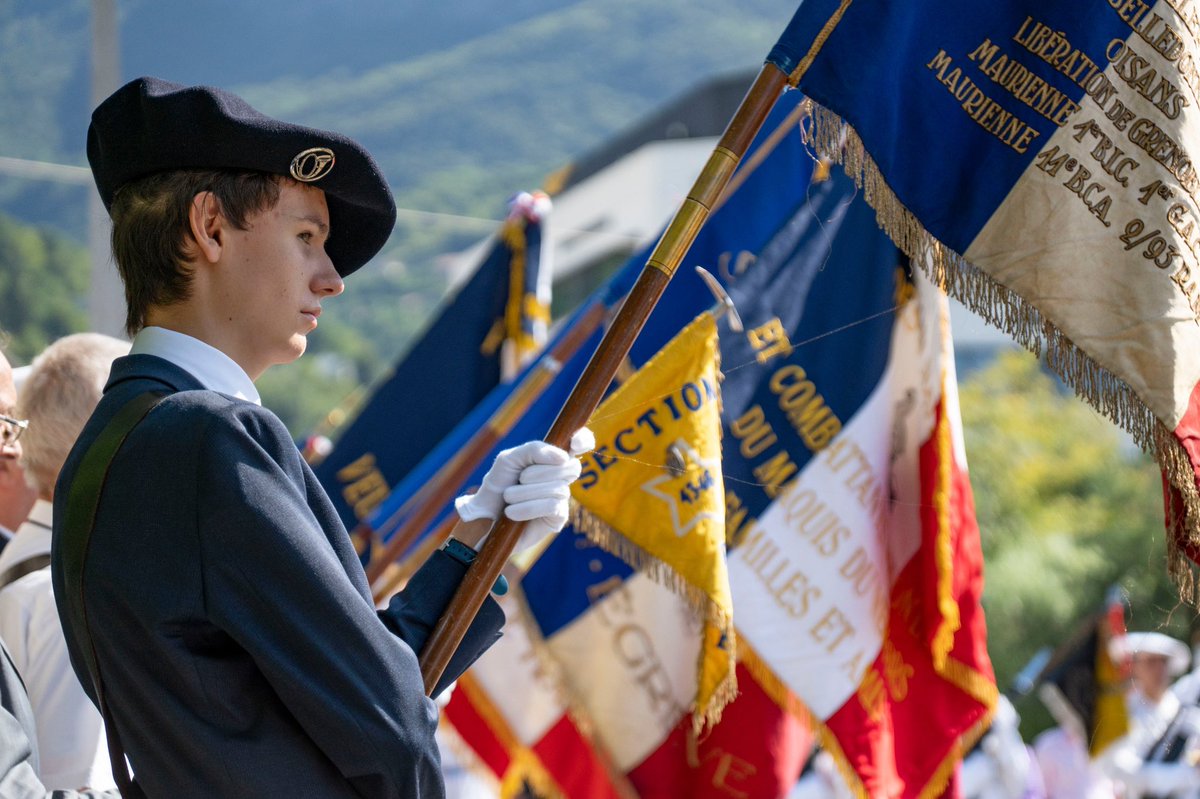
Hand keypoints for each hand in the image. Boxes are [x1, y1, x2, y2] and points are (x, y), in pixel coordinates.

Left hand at [455, 428, 592, 552]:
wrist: (485, 517)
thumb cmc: (497, 485)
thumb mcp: (509, 459)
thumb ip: (534, 450)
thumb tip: (564, 457)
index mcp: (551, 458)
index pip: (580, 443)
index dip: (584, 439)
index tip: (575, 443)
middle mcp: (561, 476)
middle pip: (571, 467)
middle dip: (541, 471)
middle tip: (520, 478)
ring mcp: (561, 497)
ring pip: (558, 488)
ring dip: (526, 492)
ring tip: (508, 498)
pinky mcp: (558, 518)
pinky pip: (552, 506)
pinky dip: (528, 507)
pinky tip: (512, 513)